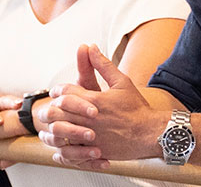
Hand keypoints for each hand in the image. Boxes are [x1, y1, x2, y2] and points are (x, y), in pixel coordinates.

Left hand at [36, 44, 162, 169]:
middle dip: (51, 108)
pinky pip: (71, 152)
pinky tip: (61, 144)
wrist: (150, 133)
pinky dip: (63, 148)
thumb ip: (103, 65)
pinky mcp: (94, 151)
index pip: (65, 92)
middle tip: (50, 108)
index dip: (58, 90)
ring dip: (53, 128)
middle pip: (58, 112)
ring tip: (52, 126)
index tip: (56, 93)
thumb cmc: (137, 108)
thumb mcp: (122, 82)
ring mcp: (91, 137)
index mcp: (94, 101)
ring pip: (61, 132)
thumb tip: (91, 47)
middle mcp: (90, 119)